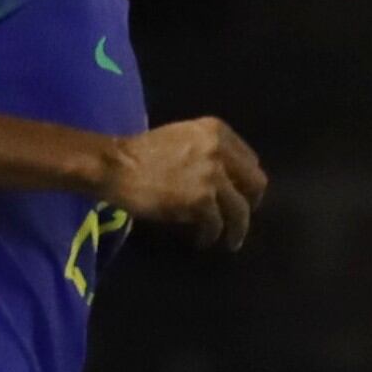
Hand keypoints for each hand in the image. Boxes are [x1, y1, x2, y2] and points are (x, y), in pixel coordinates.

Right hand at [95, 117, 265, 249]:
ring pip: (240, 210)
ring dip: (237, 229)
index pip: (250, 159)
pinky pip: (216, 224)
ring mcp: (213, 174)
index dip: (247, 182)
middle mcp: (220, 149)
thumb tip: (226, 178)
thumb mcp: (183, 138)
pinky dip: (211, 235)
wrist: (117, 165)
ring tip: (230, 241)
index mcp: (217, 130)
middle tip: (240, 220)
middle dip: (250, 205)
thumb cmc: (141, 153)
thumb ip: (208, 150)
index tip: (241, 196)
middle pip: (255, 183)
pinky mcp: (201, 199)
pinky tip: (202, 241)